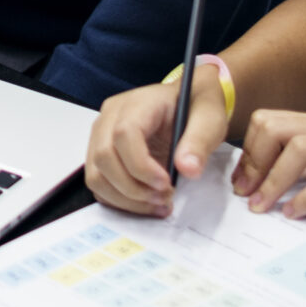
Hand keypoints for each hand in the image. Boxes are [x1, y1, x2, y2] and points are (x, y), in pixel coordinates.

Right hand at [85, 71, 233, 216]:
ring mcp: (101, 134)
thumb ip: (199, 142)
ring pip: (96, 175)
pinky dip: (120, 201)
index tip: (167, 184)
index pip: (123, 134)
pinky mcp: (101, 152)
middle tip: (165, 198)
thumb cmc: (196, 108)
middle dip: (133, 188)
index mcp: (137, 103)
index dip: (141, 165)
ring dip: (125, 199)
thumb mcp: (209, 119)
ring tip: (158, 203)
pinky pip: (99, 183)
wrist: (188, 102)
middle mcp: (111, 116)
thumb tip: (187, 169)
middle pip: (104, 156)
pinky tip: (146, 203)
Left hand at [233, 110, 305, 225]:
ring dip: (273, 180)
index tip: (241, 183)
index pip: (270, 122)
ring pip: (298, 148)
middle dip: (253, 162)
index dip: (248, 152)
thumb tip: (268, 187)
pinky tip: (295, 213)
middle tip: (247, 195)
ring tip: (262, 207)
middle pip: (276, 128)